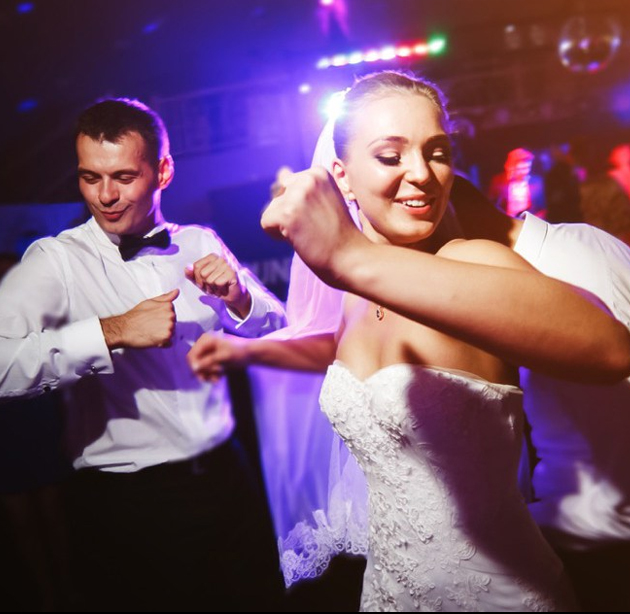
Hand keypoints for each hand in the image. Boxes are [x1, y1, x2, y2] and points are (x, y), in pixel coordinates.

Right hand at [101, 289, 178, 348]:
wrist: (124, 329)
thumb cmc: (135, 316)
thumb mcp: (150, 302)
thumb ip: (165, 298)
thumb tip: (176, 292)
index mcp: (168, 306)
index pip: (172, 313)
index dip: (162, 317)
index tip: (154, 318)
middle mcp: (170, 315)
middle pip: (173, 324)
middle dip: (164, 326)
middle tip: (151, 326)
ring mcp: (169, 327)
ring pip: (172, 333)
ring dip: (163, 335)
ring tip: (151, 331)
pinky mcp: (166, 337)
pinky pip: (169, 343)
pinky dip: (162, 343)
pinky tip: (153, 338)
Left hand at [185, 253, 250, 317]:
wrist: (231, 295)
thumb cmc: (216, 287)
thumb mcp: (201, 282)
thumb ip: (192, 275)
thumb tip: (187, 268)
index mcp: (212, 257)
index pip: (197, 266)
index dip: (198, 279)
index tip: (204, 283)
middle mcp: (219, 259)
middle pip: (202, 273)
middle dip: (206, 284)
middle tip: (214, 286)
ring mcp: (226, 265)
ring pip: (210, 280)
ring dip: (213, 288)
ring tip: (219, 288)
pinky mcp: (231, 273)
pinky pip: (218, 283)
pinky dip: (220, 289)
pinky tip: (224, 289)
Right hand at [187, 332, 249, 382]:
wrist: (252, 354)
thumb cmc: (240, 352)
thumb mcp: (224, 357)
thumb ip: (208, 362)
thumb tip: (194, 368)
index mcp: (206, 340)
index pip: (191, 356)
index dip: (195, 367)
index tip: (202, 376)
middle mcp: (205, 345)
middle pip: (195, 363)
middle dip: (203, 371)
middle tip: (213, 378)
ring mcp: (208, 352)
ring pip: (200, 368)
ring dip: (208, 375)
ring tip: (217, 378)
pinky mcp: (213, 359)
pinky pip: (206, 369)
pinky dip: (211, 374)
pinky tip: (219, 377)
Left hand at [261, 166, 366, 285]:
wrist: (351, 257)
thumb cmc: (339, 234)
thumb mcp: (325, 199)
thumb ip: (304, 186)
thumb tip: (281, 171)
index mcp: (318, 172)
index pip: (286, 184)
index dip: (298, 205)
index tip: (318, 216)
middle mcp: (307, 178)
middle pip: (277, 196)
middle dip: (289, 214)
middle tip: (313, 227)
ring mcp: (297, 195)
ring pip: (271, 210)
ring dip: (284, 226)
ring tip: (308, 233)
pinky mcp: (287, 214)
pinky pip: (266, 223)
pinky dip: (276, 235)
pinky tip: (298, 239)